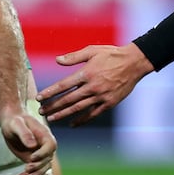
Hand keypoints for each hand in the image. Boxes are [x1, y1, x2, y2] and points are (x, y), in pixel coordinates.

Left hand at [0, 109, 55, 174]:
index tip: (32, 158)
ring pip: (43, 167)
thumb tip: (32, 145)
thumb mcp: (16, 124)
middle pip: (47, 159)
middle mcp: (45, 146)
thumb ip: (24, 133)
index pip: (50, 146)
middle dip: (38, 166)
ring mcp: (40, 154)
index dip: (43, 153)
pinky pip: (35, 170)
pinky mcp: (33, 160)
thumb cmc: (14, 121)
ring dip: (36, 174)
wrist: (11, 124)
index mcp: (45, 134)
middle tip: (27, 169)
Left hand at [36, 43, 153, 126]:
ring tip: (51, 119)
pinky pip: (93, 114)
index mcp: (86, 74)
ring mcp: (101, 97)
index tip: (39, 98)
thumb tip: (57, 60)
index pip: (63, 86)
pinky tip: (72, 123)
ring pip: (78, 108)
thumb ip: (73, 57)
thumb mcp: (91, 51)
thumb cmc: (111, 54)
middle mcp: (92, 87)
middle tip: (40, 111)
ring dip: (63, 114)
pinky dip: (82, 120)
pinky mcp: (109, 103)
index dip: (50, 92)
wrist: (134, 63)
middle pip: (68, 99)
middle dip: (53, 106)